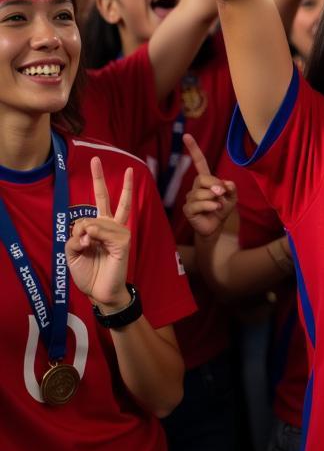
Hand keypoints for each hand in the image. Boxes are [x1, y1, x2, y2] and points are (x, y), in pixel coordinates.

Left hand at [67, 159, 132, 311]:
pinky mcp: (123, 240)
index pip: (101, 200)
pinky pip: (100, 232)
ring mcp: (119, 231)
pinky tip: (91, 244)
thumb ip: (76, 235)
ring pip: (92, 221)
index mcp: (102, 226)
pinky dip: (91, 238)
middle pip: (108, 197)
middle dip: (100, 177)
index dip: (98, 181)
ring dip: (82, 235)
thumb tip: (87, 227)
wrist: (101, 292)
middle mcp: (112, 225)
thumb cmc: (89, 272)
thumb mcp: (72, 252)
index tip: (96, 161)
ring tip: (85, 247)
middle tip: (96, 158)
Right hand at [182, 134, 236, 238]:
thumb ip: (231, 189)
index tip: (187, 136)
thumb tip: (225, 184)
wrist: (216, 227)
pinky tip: (214, 209)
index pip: (199, 162)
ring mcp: (190, 198)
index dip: (194, 149)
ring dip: (213, 198)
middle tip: (222, 193)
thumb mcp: (232, 197)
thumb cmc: (222, 209)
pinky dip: (209, 205)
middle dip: (214, 184)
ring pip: (199, 192)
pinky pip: (197, 204)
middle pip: (201, 178)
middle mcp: (195, 187)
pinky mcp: (188, 210)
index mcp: (206, 180)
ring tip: (218, 205)